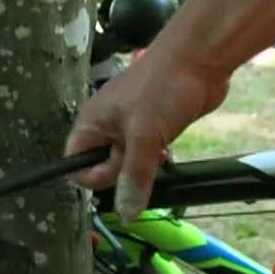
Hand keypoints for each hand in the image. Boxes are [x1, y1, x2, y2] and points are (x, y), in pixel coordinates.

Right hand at [64, 42, 233, 219]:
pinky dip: (157, 157)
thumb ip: (134, 176)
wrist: (198, 60)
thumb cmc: (162, 90)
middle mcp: (108, 123)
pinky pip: (148, 151)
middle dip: (122, 172)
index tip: (116, 180)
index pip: (75, 159)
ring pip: (129, 159)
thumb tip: (126, 213)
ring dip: (143, 167)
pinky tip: (170, 154)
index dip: (90, 176)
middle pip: (102, 163)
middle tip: (142, 163)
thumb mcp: (144, 137)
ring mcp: (133, 123)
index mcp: (93, 121)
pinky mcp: (155, 124)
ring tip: (159, 157)